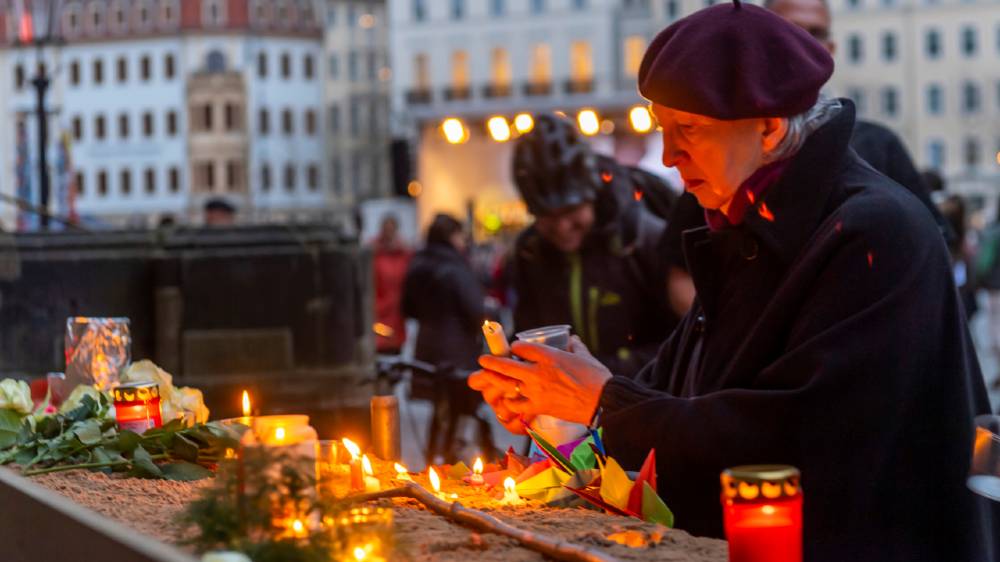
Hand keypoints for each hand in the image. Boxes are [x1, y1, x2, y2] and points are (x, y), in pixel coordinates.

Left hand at [469, 337, 612, 424]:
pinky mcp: (539, 407)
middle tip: (483, 360)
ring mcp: (537, 390)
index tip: (514, 349)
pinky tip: (507, 401)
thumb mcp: (585, 356)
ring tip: (486, 378)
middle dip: (491, 361)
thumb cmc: (597, 378)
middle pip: (506, 365)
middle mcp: (538, 372)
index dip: (515, 347)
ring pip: (507, 385)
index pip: (521, 347)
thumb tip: (573, 340)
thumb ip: (575, 346)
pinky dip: (510, 403)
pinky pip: (517, 405)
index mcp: (549, 356)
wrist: (603, 402)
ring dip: (495, 381)